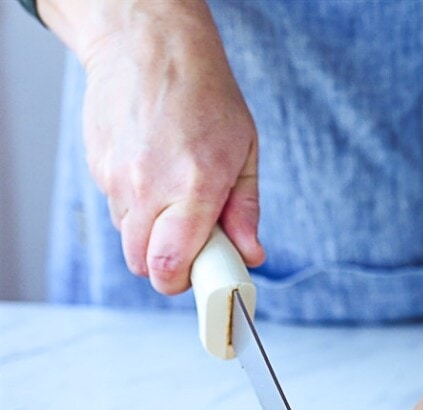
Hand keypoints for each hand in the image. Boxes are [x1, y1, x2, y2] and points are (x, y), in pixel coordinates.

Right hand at [43, 0, 263, 292]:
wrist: (149, 41)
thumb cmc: (204, 92)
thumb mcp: (244, 150)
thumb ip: (245, 210)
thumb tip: (251, 255)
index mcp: (194, 186)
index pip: (171, 267)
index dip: (183, 282)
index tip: (200, 276)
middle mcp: (151, 186)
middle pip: (144, 265)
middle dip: (167, 266)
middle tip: (189, 244)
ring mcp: (118, 177)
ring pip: (128, 240)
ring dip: (150, 237)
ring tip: (172, 200)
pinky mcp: (99, 167)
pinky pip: (116, 210)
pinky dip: (135, 208)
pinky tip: (151, 174)